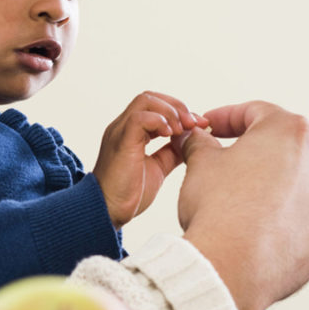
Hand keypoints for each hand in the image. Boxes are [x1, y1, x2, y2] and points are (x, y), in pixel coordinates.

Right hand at [93, 91, 206, 226]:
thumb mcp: (157, 168)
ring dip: (170, 112)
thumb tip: (189, 141)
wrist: (108, 212)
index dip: (179, 110)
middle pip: (151, 97)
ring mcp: (120, 132)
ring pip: (145, 101)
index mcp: (130, 131)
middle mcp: (122, 127)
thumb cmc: (128, 194)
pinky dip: (158, 121)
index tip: (200, 124)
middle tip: (194, 123)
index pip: (155, 105)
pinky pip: (138, 118)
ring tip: (182, 129)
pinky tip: (170, 134)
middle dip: (177, 106)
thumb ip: (170, 152)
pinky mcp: (121, 142)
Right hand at [173, 101, 308, 309]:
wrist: (232, 268)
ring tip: (243, 206)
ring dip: (274, 190)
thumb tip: (195, 139)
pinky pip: (305, 221)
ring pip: (299, 186)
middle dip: (255, 155)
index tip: (209, 129)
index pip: (255, 113)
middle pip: (283, 150)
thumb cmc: (218, 210)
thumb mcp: (200, 163)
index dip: (225, 118)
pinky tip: (259, 233)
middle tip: (225, 166)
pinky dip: (285, 222)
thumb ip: (200, 143)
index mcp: (290, 132)